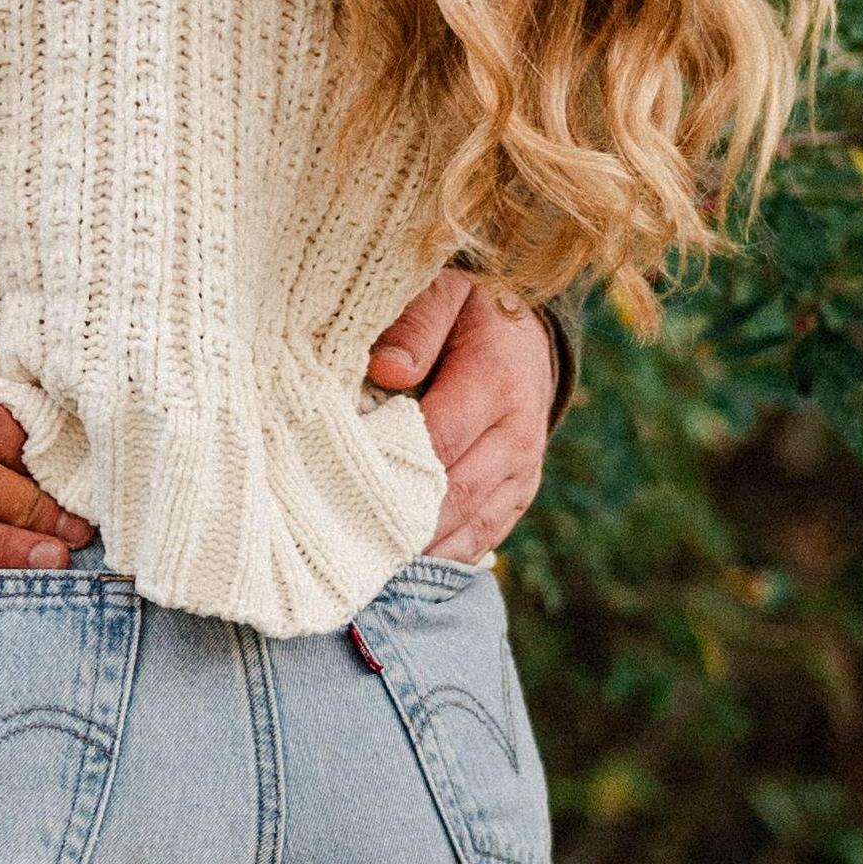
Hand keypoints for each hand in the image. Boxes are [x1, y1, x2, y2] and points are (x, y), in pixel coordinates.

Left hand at [368, 273, 560, 565]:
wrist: (528, 332)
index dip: (389, 468)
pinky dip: (441, 559)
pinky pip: (483, 540)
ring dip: (417, 552)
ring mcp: (521, 473)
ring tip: (360, 569)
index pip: (438, 441)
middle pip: (453, 497)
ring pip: (468, 529)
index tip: (334, 486)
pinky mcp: (518, 496)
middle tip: (339, 547)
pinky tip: (396, 570)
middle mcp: (516, 437)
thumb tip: (386, 371)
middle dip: (397, 522)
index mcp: (496, 383)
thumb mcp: (446, 293)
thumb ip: (416, 326)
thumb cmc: (471, 309)